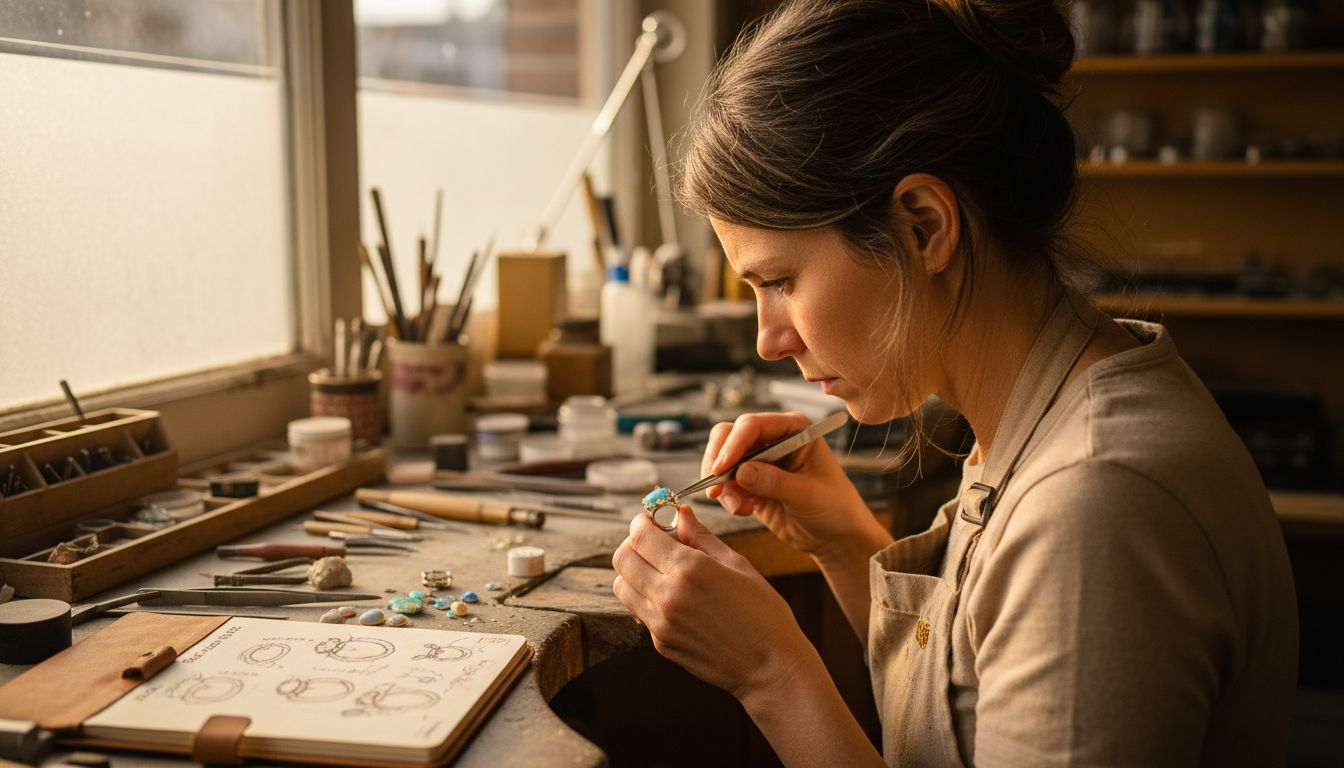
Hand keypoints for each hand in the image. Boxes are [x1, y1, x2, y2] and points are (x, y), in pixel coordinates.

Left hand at [611, 506, 812, 701]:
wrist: (770, 668)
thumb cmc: (763, 613)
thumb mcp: (738, 566)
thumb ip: (702, 538)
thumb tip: (680, 514)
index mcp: (690, 570)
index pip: (640, 537)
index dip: (641, 523)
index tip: (651, 521)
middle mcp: (668, 596)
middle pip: (622, 559)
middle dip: (633, 544)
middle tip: (653, 544)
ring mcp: (661, 623)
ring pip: (622, 586)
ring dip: (634, 572)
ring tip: (660, 570)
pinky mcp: (661, 643)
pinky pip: (639, 611)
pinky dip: (647, 597)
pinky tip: (674, 597)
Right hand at [702, 412, 873, 558]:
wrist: (835, 536)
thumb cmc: (834, 507)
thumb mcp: (808, 494)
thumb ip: (775, 482)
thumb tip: (741, 473)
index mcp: (794, 429)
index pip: (752, 425)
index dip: (733, 444)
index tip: (721, 469)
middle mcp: (774, 439)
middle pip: (729, 436)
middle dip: (719, 461)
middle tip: (716, 488)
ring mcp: (760, 460)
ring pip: (722, 459)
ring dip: (723, 484)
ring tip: (739, 507)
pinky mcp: (751, 482)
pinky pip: (726, 483)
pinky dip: (728, 497)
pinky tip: (745, 510)